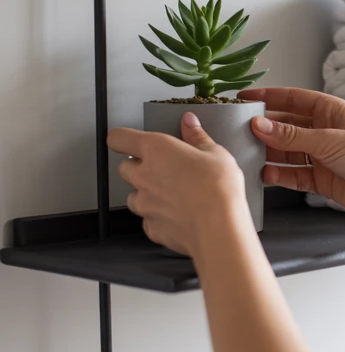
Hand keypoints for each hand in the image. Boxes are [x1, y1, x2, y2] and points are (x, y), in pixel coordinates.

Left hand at [107, 113, 248, 255]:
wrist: (218, 227)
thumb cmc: (217, 189)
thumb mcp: (216, 154)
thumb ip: (197, 138)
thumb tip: (189, 123)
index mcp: (156, 150)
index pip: (119, 138)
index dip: (121, 138)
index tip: (127, 140)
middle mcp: (143, 176)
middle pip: (124, 168)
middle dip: (137, 167)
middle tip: (162, 168)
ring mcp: (145, 204)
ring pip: (133, 197)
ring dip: (145, 194)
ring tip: (172, 195)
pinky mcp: (152, 228)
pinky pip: (148, 221)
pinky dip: (158, 218)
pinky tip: (178, 216)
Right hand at [241, 87, 344, 223]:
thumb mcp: (329, 140)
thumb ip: (292, 136)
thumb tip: (258, 125)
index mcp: (330, 111)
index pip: (292, 99)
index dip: (268, 97)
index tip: (242, 98)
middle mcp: (324, 131)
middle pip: (286, 126)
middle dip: (263, 129)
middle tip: (237, 131)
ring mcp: (322, 156)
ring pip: (287, 152)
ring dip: (269, 153)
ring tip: (245, 154)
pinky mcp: (322, 180)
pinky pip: (294, 175)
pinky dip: (280, 175)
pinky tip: (265, 174)